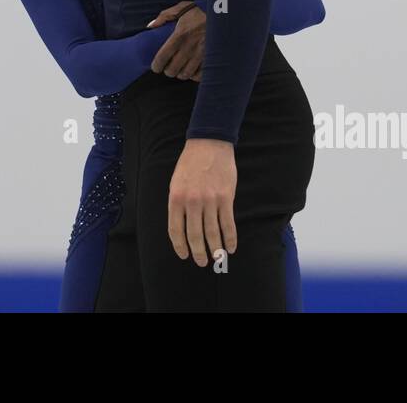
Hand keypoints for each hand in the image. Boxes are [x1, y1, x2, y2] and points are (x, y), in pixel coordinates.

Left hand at [147, 3, 204, 80]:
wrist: (223, 16)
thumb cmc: (200, 13)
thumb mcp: (181, 8)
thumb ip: (164, 16)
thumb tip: (150, 26)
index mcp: (179, 35)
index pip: (162, 57)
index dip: (156, 65)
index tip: (156, 67)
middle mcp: (189, 47)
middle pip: (173, 69)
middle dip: (168, 71)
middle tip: (168, 68)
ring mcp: (201, 55)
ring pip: (186, 74)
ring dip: (180, 74)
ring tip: (180, 70)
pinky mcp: (211, 59)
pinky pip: (200, 75)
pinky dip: (194, 76)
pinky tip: (192, 71)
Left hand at [168, 139, 236, 266]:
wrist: (208, 144)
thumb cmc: (190, 164)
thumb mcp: (175, 182)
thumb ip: (177, 204)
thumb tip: (181, 227)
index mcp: (176, 198)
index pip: (175, 230)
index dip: (180, 246)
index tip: (184, 255)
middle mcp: (192, 202)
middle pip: (194, 235)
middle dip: (198, 252)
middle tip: (201, 262)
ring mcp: (209, 201)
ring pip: (212, 233)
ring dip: (215, 249)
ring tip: (217, 259)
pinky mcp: (225, 198)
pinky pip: (228, 224)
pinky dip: (230, 238)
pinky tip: (231, 247)